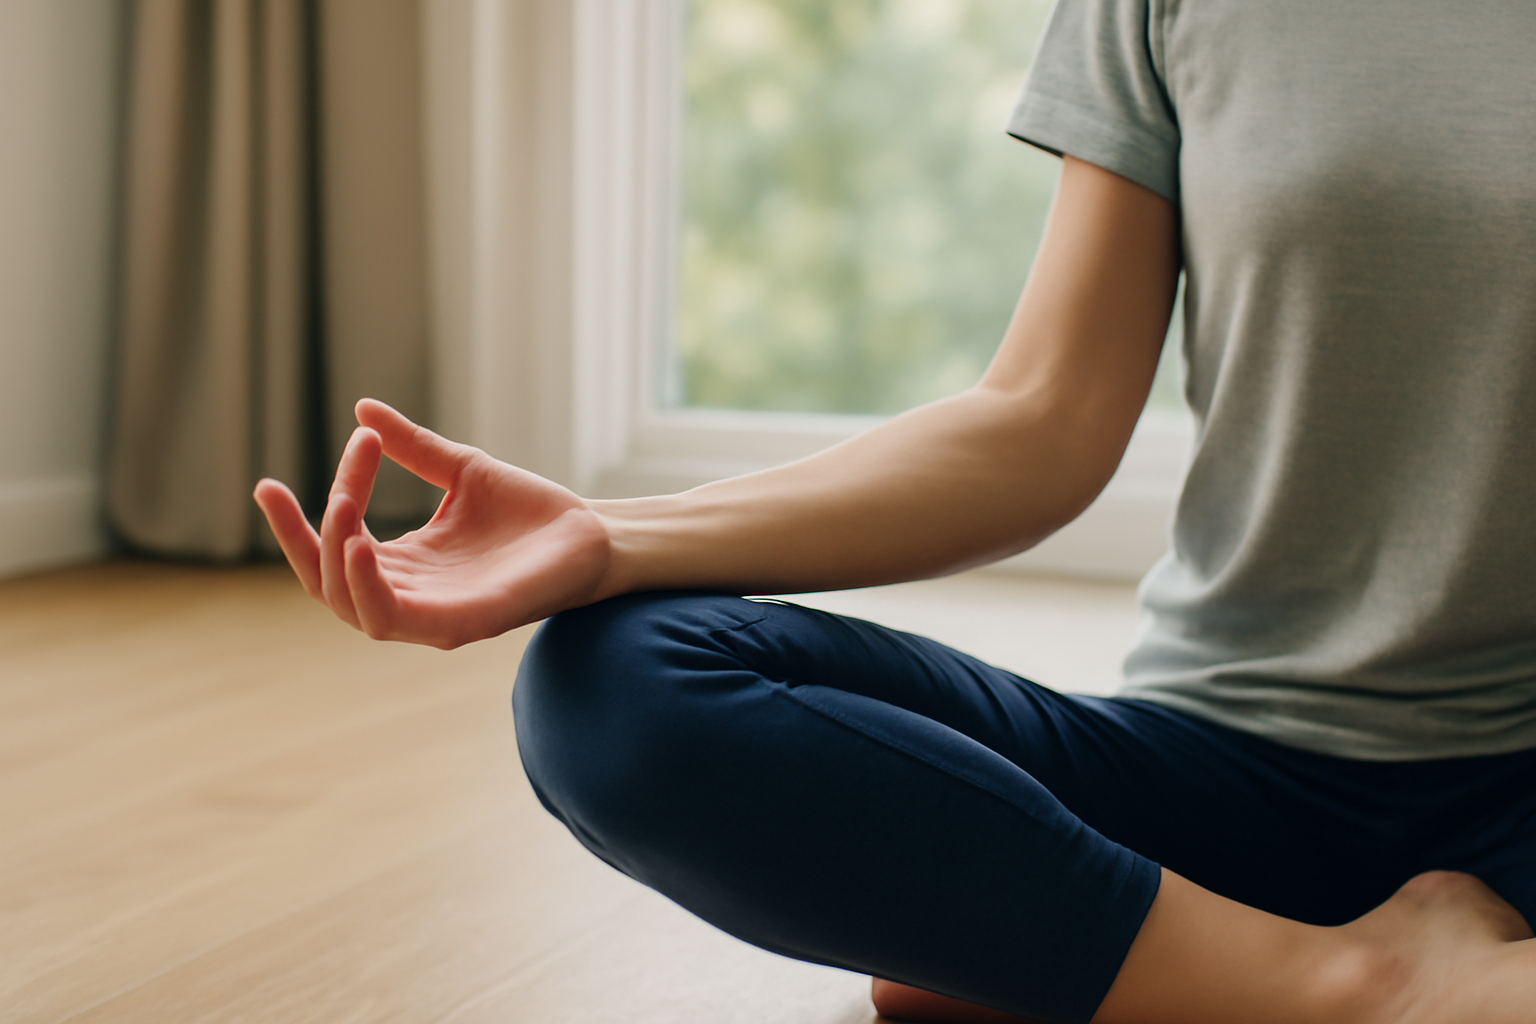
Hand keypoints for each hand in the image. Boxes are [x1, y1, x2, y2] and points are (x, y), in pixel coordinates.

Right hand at [253, 399, 611, 647]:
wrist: (595, 535)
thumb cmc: (531, 513)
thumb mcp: (462, 470)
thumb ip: (414, 449)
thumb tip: (364, 409)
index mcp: (405, 564)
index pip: (334, 547)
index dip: (305, 513)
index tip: (313, 459)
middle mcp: (411, 595)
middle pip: (325, 580)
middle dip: (296, 537)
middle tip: (276, 489)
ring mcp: (431, 616)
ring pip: (348, 604)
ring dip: (331, 555)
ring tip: (337, 505)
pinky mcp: (457, 626)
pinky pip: (391, 619)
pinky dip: (365, 587)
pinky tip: (359, 545)